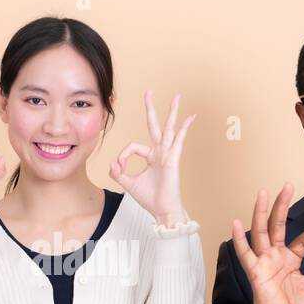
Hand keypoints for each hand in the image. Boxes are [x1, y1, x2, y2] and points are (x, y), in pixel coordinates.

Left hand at [109, 90, 193, 227]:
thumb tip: (112, 163)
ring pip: (169, 129)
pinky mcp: (173, 159)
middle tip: (148, 92)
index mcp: (150, 157)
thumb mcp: (128, 183)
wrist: (162, 210)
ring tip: (176, 97)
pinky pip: (178, 141)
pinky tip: (190, 117)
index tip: (119, 168)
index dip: (123, 156)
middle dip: (151, 109)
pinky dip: (184, 129)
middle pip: (154, 126)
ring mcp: (168, 154)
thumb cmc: (150, 198)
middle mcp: (160, 152)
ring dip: (172, 112)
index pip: (133, 146)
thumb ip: (118, 173)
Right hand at [233, 184, 303, 303]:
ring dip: (262, 212)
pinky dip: (239, 239)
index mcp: (291, 259)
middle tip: (287, 185)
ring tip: (263, 193)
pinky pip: (246, 254)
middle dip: (281, 205)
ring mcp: (264, 263)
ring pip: (261, 232)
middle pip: (277, 225)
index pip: (303, 240)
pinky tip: (235, 223)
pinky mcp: (256, 273)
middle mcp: (276, 257)